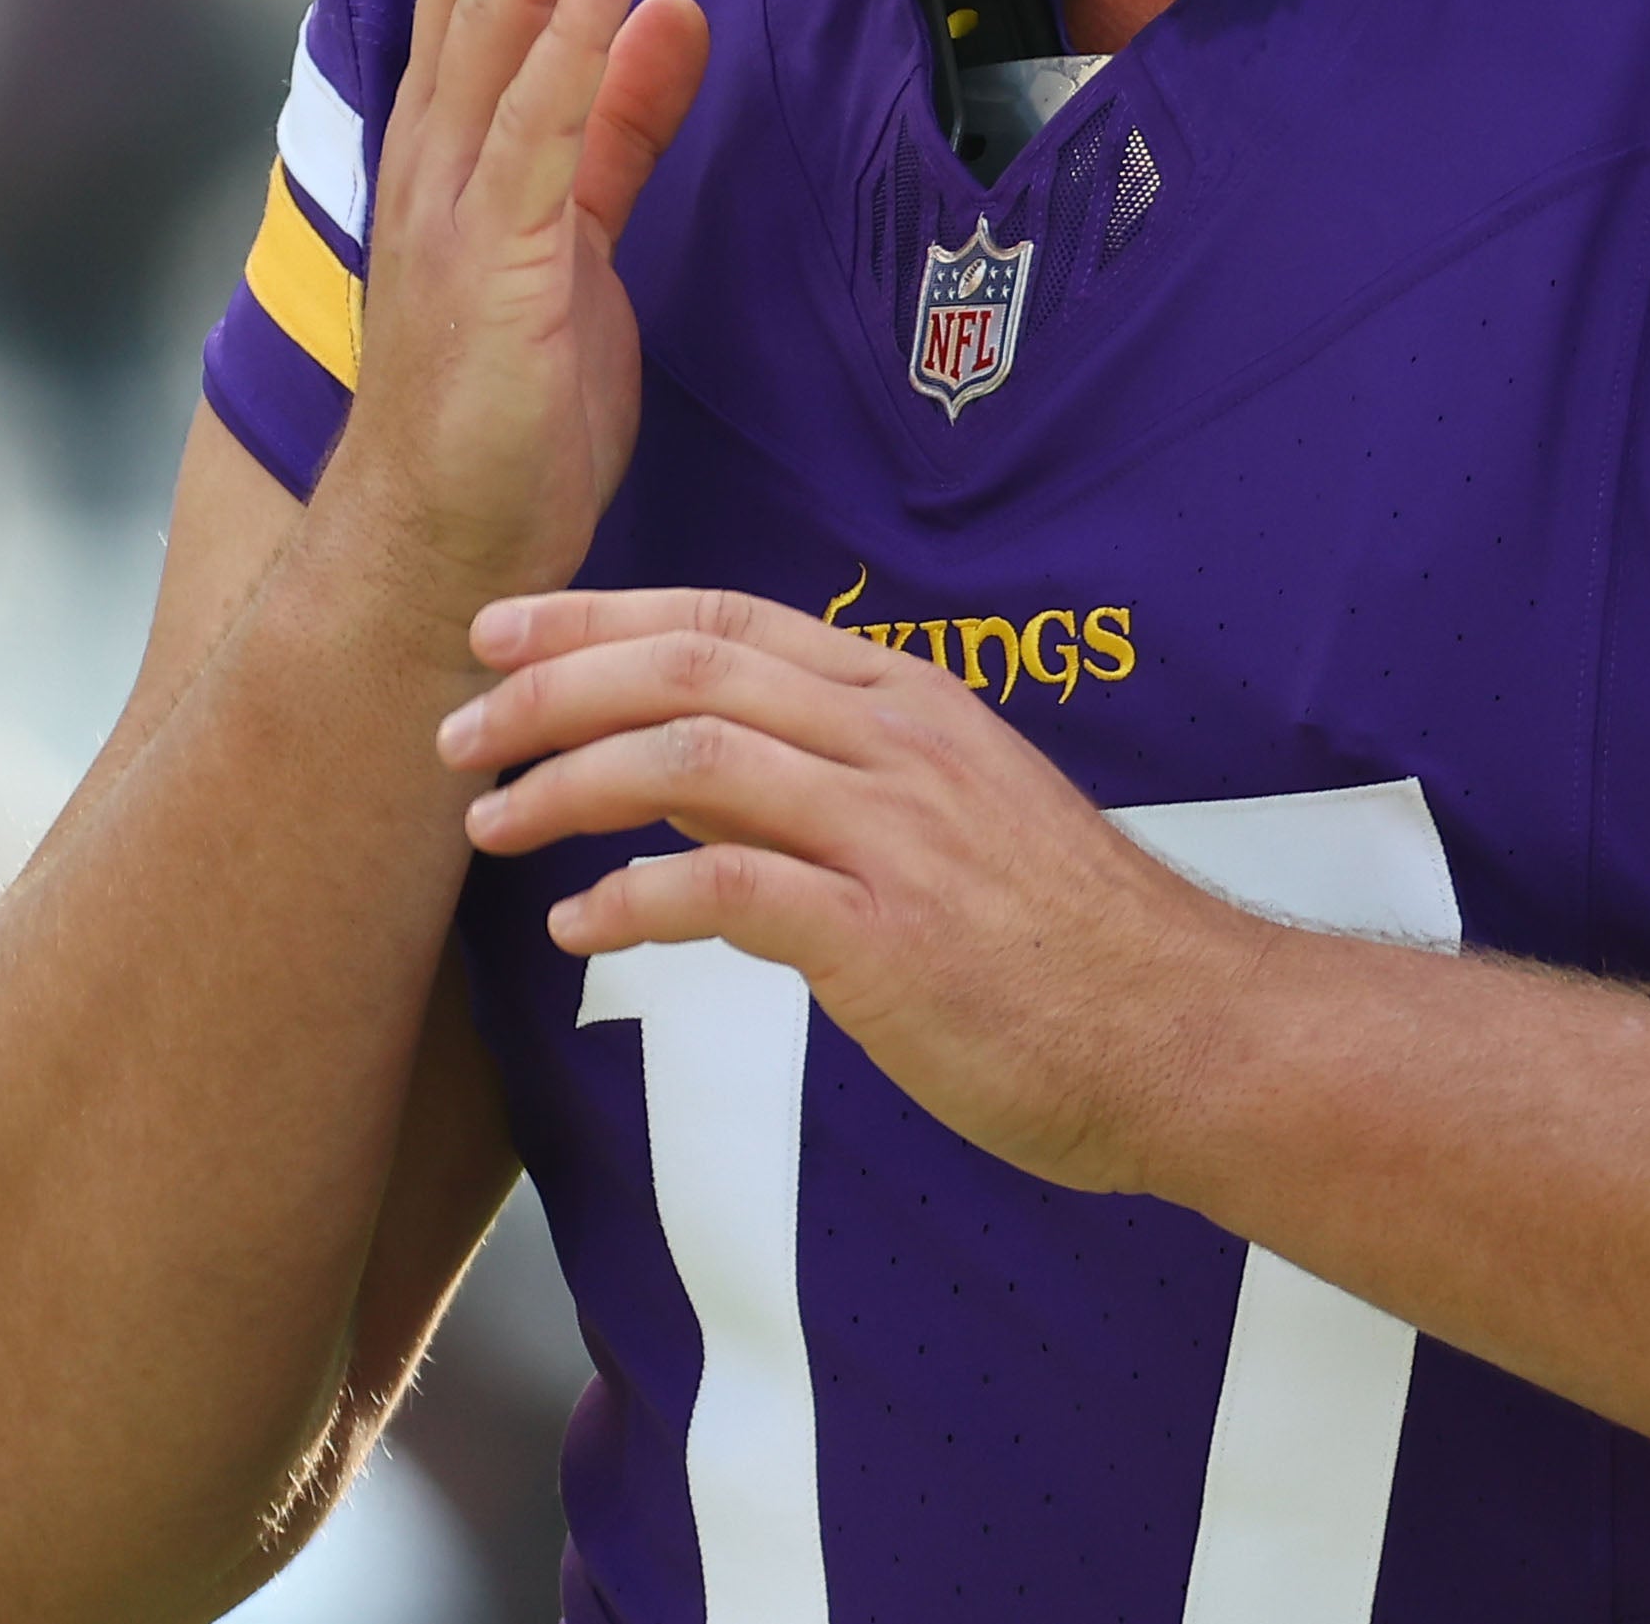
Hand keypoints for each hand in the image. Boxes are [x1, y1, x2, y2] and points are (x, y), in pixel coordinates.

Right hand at [334, 0, 713, 615]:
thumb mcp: (583, 239)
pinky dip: (571, 36)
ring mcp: (454, 202)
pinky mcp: (492, 267)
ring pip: (500, 13)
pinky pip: (536, 130)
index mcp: (458, 136)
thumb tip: (665, 1)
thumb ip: (617, 123)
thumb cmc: (508, 414)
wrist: (445, 556)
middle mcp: (438, 147)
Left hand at [439, 585, 1272, 1198]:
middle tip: (458, 730)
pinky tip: (578, 926)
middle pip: (689, 665)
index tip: (502, 629)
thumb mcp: (958, 818)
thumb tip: (702, 786)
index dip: (600, 615)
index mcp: (909, 702)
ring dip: (566, 781)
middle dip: (551, 687)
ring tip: (488, 825)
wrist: (1191, 1034)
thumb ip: (838, 785)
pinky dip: (634, 896)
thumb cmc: (1071, 946)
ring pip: (691, 753)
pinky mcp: (887, 936)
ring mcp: (894, 833)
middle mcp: (896, 743)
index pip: (727, 617)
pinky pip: (727, 886)